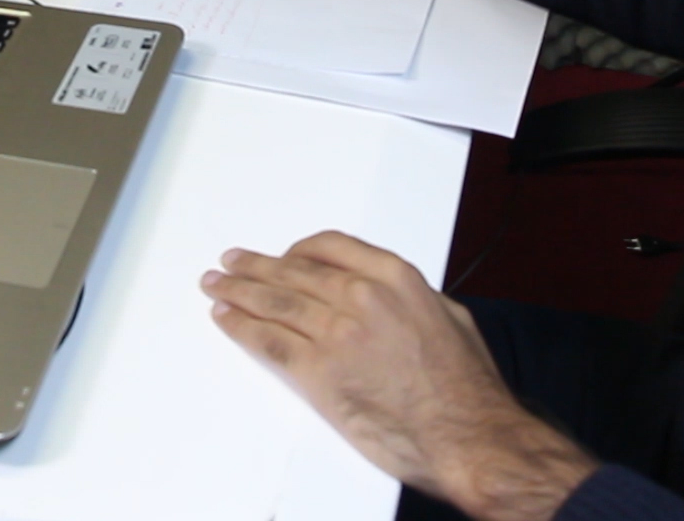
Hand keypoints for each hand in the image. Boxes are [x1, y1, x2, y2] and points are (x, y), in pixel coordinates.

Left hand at [201, 232, 596, 520]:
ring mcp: (336, 333)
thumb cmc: (467, 388)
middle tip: (232, 263)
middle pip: (294, 272)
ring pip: (275, 302)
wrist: (466, 435)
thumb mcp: (451, 318)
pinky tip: (226, 319)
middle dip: (256, 267)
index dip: (298, 251)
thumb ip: (412, 298)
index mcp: (394, 278)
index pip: (330, 247)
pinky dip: (242, 328)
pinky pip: (269, 342)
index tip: (283, 255)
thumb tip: (391, 295)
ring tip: (216, 285)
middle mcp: (361, 296)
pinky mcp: (319, 373)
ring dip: (238, 291)